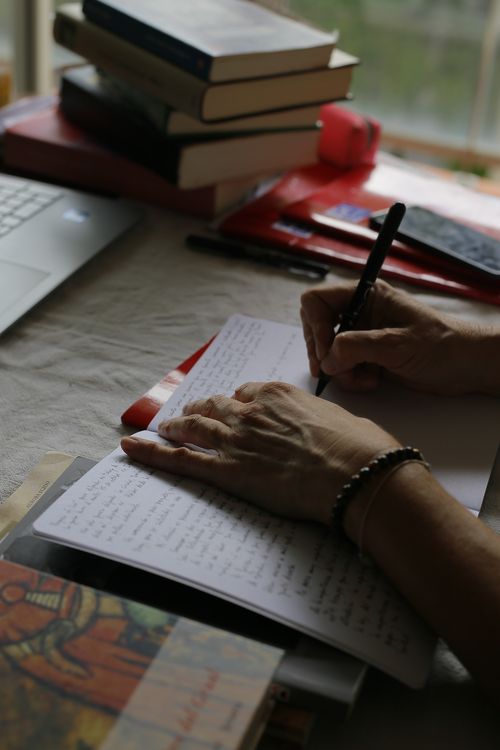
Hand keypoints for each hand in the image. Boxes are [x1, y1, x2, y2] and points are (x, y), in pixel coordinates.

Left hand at [121, 381, 398, 525]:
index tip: (236, 407)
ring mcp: (235, 439)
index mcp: (279, 394)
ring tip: (163, 428)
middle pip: (215, 406)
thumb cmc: (361, 448)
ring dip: (176, 426)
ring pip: (194, 427)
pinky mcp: (227, 470)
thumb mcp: (344, 418)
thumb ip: (322, 417)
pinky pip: (181, 460)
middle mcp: (251, 411)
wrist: (357, 475)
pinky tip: (130, 449)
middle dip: (201, 409)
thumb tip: (326, 425)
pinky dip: (152, 454)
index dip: (238, 402)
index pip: (247, 393)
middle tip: (191, 413)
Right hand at [301, 279, 499, 395]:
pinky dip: (351, 379)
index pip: (317, 301)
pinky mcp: (368, 358)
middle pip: (318, 328)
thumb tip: (327, 359)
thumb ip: (358, 346)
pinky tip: (372, 382)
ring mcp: (363, 337)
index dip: (315, 325)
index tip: (326, 350)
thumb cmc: (442, 343)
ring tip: (362, 379)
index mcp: (366, 296)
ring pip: (328, 353)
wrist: (467, 366)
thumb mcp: (397, 343)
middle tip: (332, 371)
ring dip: (339, 370)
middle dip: (323, 352)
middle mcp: (360, 314)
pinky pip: (343, 368)